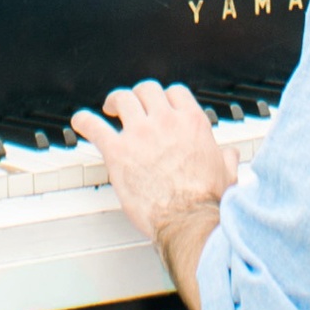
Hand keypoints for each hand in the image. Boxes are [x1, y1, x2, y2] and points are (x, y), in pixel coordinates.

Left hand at [70, 78, 236, 253]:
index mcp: (192, 122)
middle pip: (146, 90)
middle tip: (134, 104)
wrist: (188, 219)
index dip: (166, 97)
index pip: (175, 92)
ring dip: (115, 101)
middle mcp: (165, 121)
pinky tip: (80, 121)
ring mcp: (140, 134)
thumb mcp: (226, 173)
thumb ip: (225, 158)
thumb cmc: (207, 200)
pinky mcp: (118, 152)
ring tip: (109, 107)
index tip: (161, 104)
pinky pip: (95, 127)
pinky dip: (84, 121)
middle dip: (139, 95)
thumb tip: (229, 156)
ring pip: (122, 99)